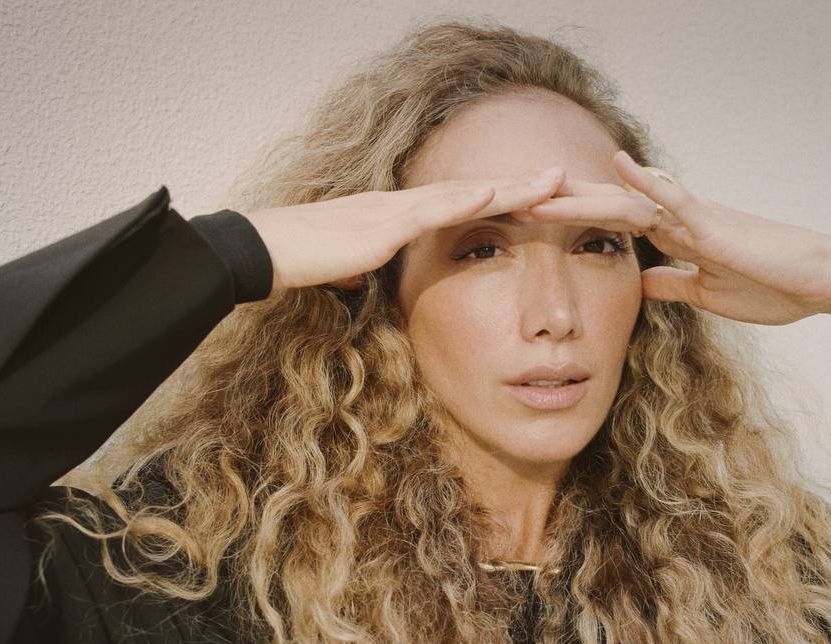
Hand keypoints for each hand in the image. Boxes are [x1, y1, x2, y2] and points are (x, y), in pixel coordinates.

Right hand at [243, 167, 569, 292]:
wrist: (266, 253)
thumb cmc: (298, 263)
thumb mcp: (340, 272)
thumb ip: (356, 271)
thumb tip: (357, 280)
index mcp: (395, 217)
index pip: (458, 205)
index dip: (499, 198)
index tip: (535, 196)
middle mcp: (400, 205)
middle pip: (472, 192)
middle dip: (520, 185)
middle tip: (564, 175)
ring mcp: (392, 211)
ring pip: (463, 194)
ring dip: (509, 188)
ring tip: (551, 180)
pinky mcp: (382, 226)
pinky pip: (432, 211)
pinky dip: (466, 202)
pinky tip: (495, 193)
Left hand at [511, 151, 830, 324]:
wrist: (821, 283)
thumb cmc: (774, 286)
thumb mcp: (708, 295)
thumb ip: (673, 285)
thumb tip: (640, 282)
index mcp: (675, 240)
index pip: (610, 226)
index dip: (570, 223)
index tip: (529, 224)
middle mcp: (678, 220)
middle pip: (607, 207)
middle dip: (561, 204)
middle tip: (513, 199)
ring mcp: (696, 218)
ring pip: (628, 200)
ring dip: (584, 196)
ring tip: (540, 189)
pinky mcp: (716, 225)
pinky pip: (678, 198)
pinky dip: (649, 182)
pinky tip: (621, 167)